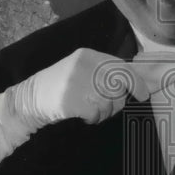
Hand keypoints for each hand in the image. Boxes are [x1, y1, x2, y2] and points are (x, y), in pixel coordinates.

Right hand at [15, 48, 150, 127]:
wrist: (30, 98)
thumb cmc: (61, 85)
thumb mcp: (81, 69)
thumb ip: (103, 72)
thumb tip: (132, 84)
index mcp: (88, 55)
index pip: (121, 67)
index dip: (136, 82)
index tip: (144, 95)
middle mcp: (84, 66)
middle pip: (117, 88)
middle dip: (118, 102)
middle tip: (110, 109)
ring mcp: (76, 83)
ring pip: (108, 103)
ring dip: (105, 113)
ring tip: (92, 111)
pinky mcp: (70, 101)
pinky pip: (95, 114)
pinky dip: (93, 119)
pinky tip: (85, 116)